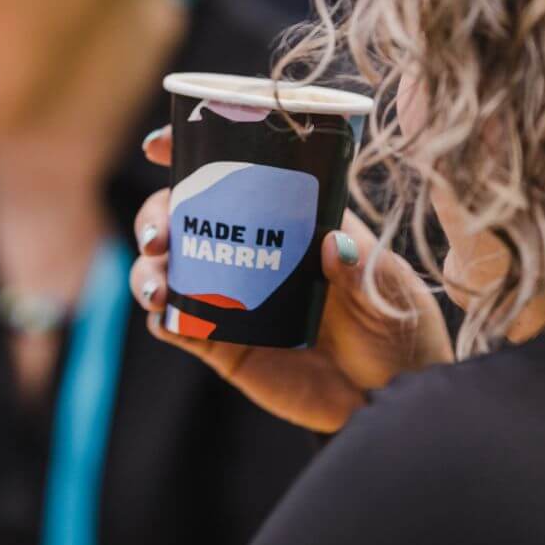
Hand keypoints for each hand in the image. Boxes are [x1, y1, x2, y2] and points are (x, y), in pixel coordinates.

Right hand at [131, 127, 453, 432]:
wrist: (391, 398)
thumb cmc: (396, 329)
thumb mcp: (388, 289)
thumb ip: (361, 269)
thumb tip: (334, 244)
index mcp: (290, 220)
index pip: (238, 174)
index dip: (192, 153)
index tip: (159, 146)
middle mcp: (252, 252)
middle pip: (185, 217)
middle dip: (155, 215)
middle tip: (157, 236)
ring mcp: (232, 300)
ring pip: (170, 270)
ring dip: (148, 270)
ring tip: (157, 286)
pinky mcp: (224, 347)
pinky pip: (179, 328)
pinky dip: (163, 319)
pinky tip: (163, 315)